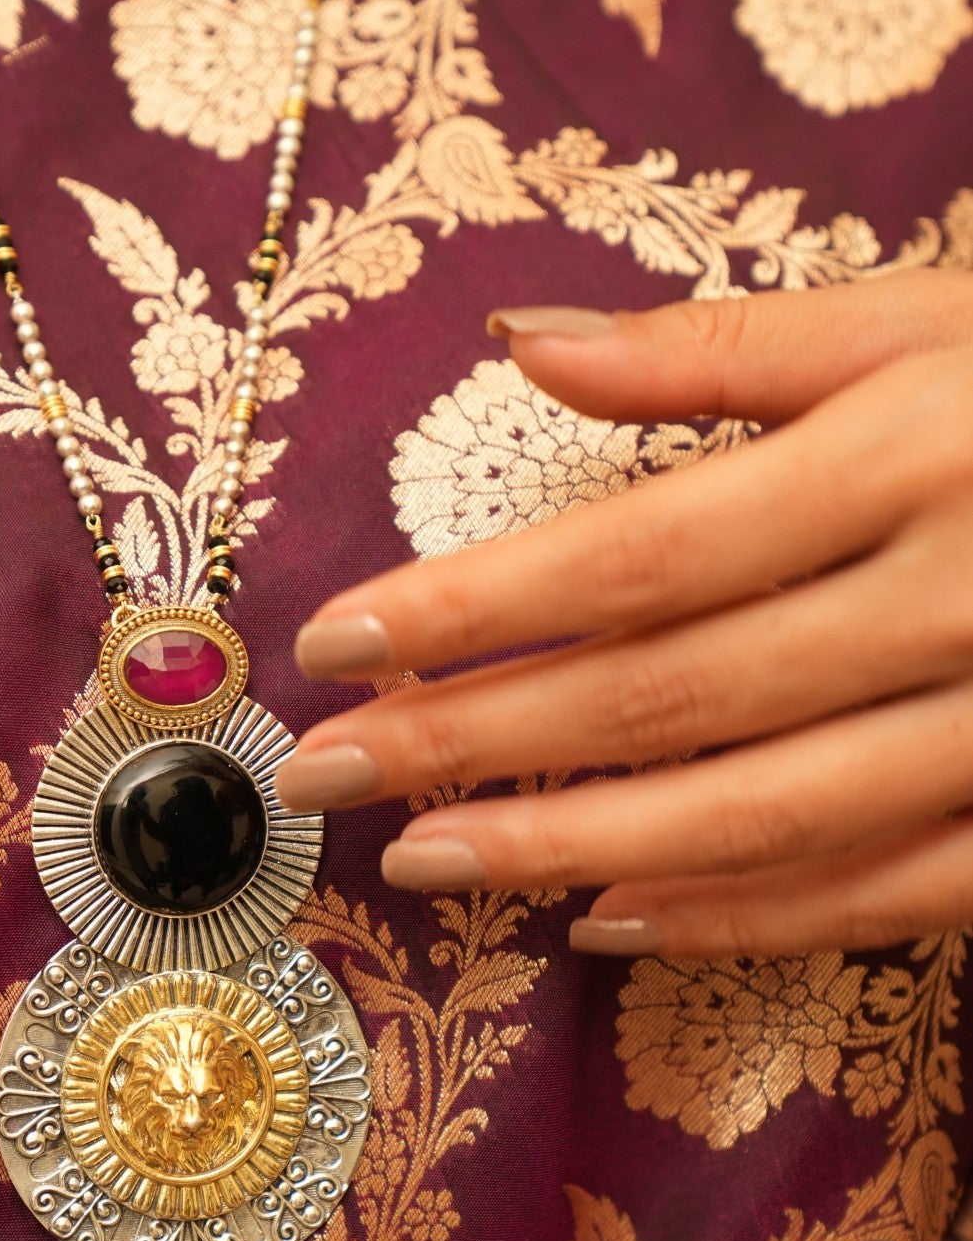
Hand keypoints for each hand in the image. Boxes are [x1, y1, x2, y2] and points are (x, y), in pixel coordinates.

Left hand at [273, 270, 972, 956]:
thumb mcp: (927, 319)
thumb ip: (722, 345)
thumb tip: (517, 340)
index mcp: (915, 450)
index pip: (640, 552)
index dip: (474, 607)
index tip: (339, 643)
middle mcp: (965, 596)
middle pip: (673, 695)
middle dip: (482, 744)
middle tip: (332, 776)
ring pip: (766, 817)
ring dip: (581, 851)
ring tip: (436, 861)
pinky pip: (888, 894)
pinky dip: (746, 919)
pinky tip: (617, 921)